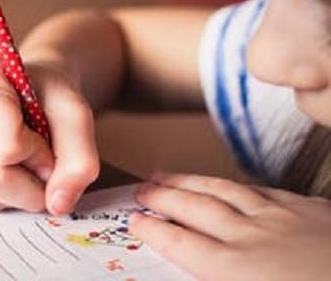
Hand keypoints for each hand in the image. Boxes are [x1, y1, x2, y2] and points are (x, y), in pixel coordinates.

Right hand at [0, 61, 98, 214]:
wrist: (25, 92)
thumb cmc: (46, 95)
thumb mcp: (75, 113)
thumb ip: (79, 156)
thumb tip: (58, 204)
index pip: (5, 147)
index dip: (38, 152)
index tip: (44, 135)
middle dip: (33, 181)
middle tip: (43, 158)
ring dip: (21, 190)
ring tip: (23, 158)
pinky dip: (5, 194)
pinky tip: (5, 165)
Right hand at [130, 173, 330, 280]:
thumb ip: (219, 280)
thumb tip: (196, 273)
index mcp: (236, 270)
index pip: (181, 243)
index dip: (154, 229)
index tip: (135, 220)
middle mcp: (253, 237)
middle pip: (195, 209)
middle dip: (164, 197)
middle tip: (142, 189)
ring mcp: (284, 219)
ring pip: (226, 191)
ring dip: (193, 182)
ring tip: (171, 175)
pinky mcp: (314, 211)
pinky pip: (266, 191)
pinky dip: (241, 186)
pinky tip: (236, 186)